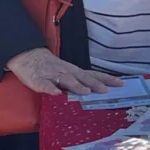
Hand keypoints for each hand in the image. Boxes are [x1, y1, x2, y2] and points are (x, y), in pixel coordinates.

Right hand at [6, 48, 123, 96]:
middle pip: (83, 77)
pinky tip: (56, 93)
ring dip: (76, 86)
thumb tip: (99, 89)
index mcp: (74, 71)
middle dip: (94, 83)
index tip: (121, 83)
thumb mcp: (68, 73)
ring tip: (85, 92)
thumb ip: (80, 80)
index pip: (93, 75)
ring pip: (66, 80)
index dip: (106, 79)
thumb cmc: (51, 67)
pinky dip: (50, 88)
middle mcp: (66, 72)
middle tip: (106, 91)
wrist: (29, 56)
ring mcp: (53, 76)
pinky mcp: (38, 80)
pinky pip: (44, 84)